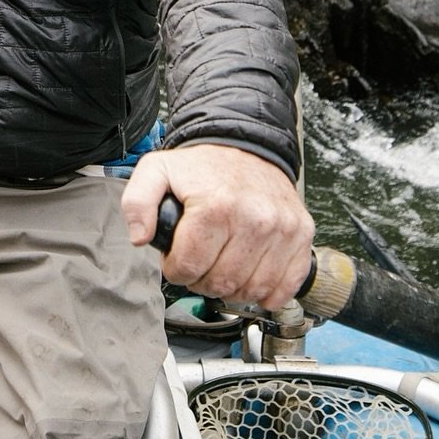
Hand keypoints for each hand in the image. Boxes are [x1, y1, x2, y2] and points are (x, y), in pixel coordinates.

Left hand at [122, 143, 313, 308]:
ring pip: (251, 290)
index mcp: (217, 205)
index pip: (189, 267)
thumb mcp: (157, 171)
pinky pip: (285, 285)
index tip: (178, 256)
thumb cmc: (204, 167)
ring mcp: (282, 229)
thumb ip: (137, 201)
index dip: (175, 268)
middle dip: (202, 280)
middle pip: (221, 283)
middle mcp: (255, 218)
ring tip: (223, 265)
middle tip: (200, 261)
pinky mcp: (301, 235)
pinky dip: (268, 291)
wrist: (248, 147)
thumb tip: (140, 237)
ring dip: (232, 288)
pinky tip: (252, 276)